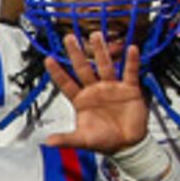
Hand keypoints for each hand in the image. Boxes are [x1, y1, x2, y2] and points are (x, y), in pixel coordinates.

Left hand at [42, 28, 151, 155]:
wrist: (127, 145)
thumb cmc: (104, 140)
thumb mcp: (83, 140)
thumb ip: (67, 139)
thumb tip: (48, 142)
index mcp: (81, 100)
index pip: (66, 83)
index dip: (57, 72)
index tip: (48, 59)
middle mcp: (95, 90)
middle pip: (83, 68)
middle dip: (76, 54)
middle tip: (69, 38)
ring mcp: (112, 87)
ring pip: (105, 65)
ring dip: (101, 51)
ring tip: (96, 35)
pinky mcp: (129, 89)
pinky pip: (130, 72)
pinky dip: (131, 61)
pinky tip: (131, 48)